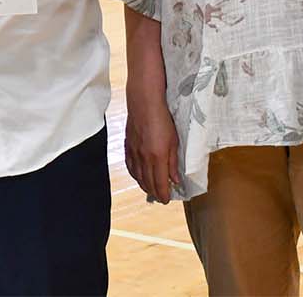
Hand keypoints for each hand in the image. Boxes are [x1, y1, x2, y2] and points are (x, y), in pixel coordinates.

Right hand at [125, 86, 181, 202]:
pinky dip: (134, 175)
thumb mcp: (174, 141)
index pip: (159, 183)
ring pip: (137, 176)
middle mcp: (143, 158)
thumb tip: (175, 179)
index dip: (163, 194)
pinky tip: (138, 176)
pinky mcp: (128, 145)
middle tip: (161, 197)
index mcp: (157, 157)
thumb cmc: (163, 119)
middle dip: (154, 192)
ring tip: (151, 190)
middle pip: (147, 182)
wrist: (144, 103)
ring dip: (144, 185)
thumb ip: (173, 162)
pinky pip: (130, 166)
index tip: (167, 200)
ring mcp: (134, 152)